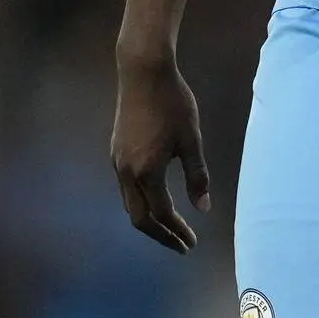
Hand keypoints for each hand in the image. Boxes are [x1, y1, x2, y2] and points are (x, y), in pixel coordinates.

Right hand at [109, 50, 210, 252]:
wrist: (143, 71)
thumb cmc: (173, 103)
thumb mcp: (192, 140)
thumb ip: (197, 176)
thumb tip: (203, 209)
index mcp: (147, 172)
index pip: (162, 213)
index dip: (178, 231)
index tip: (193, 243)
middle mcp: (126, 172)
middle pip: (139, 218)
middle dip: (160, 235)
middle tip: (181, 245)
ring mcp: (117, 161)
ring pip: (129, 204)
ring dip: (149, 220)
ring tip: (170, 228)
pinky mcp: (115, 151)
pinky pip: (125, 188)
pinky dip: (141, 202)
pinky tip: (156, 199)